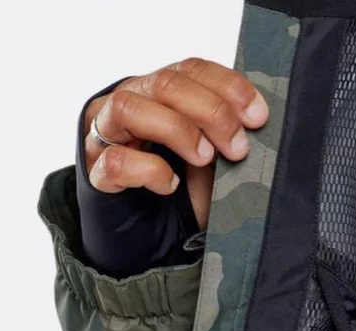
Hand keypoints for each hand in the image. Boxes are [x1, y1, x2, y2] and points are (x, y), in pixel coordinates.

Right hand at [82, 58, 269, 229]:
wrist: (152, 235)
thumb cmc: (184, 191)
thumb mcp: (212, 156)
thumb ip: (225, 133)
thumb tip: (258, 122)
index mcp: (160, 93)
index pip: (190, 70)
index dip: (227, 87)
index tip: (257, 116)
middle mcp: (130, 103)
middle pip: (164, 83)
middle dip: (210, 112)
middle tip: (237, 147)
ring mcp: (106, 135)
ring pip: (128, 108)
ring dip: (176, 130)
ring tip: (205, 158)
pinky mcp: (96, 172)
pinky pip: (116, 161)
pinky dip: (149, 170)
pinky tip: (169, 185)